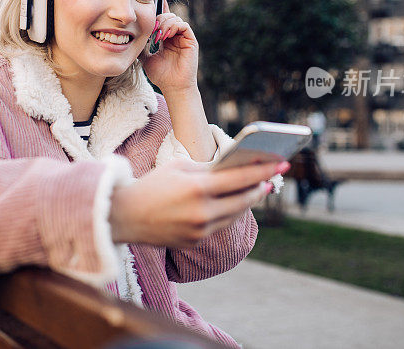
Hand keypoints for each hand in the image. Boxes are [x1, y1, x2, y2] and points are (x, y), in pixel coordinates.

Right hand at [109, 159, 287, 247]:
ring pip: (234, 215)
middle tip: (271, 178)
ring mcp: (200, 230)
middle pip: (243, 200)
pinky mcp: (195, 241)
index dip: (263, 171)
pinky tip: (234, 204)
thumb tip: (232, 168)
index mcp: (198, 188)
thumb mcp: (179, 167)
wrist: (123, 216)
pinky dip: (229, 213)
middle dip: (259, 188)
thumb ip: (207, 168)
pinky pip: (220, 225)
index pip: (240, 178)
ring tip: (257, 190)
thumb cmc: (151, 185)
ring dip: (247, 202)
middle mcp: (202, 212)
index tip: (280, 163)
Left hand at [141, 11, 198, 93]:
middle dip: (158, 19)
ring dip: (164, 24)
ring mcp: (184, 38)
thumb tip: (131, 39)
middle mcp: (176, 36)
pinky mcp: (191, 41)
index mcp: (167, 38)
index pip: (164, 20)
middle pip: (169, 16)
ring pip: (176, 19)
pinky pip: (184, 25)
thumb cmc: (161, 75)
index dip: (159, 10)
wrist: (172, 87)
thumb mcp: (146, 58)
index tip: (150, 3)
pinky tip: (165, 36)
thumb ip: (141, 47)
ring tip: (157, 35)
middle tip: (151, 29)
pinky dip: (173, 27)